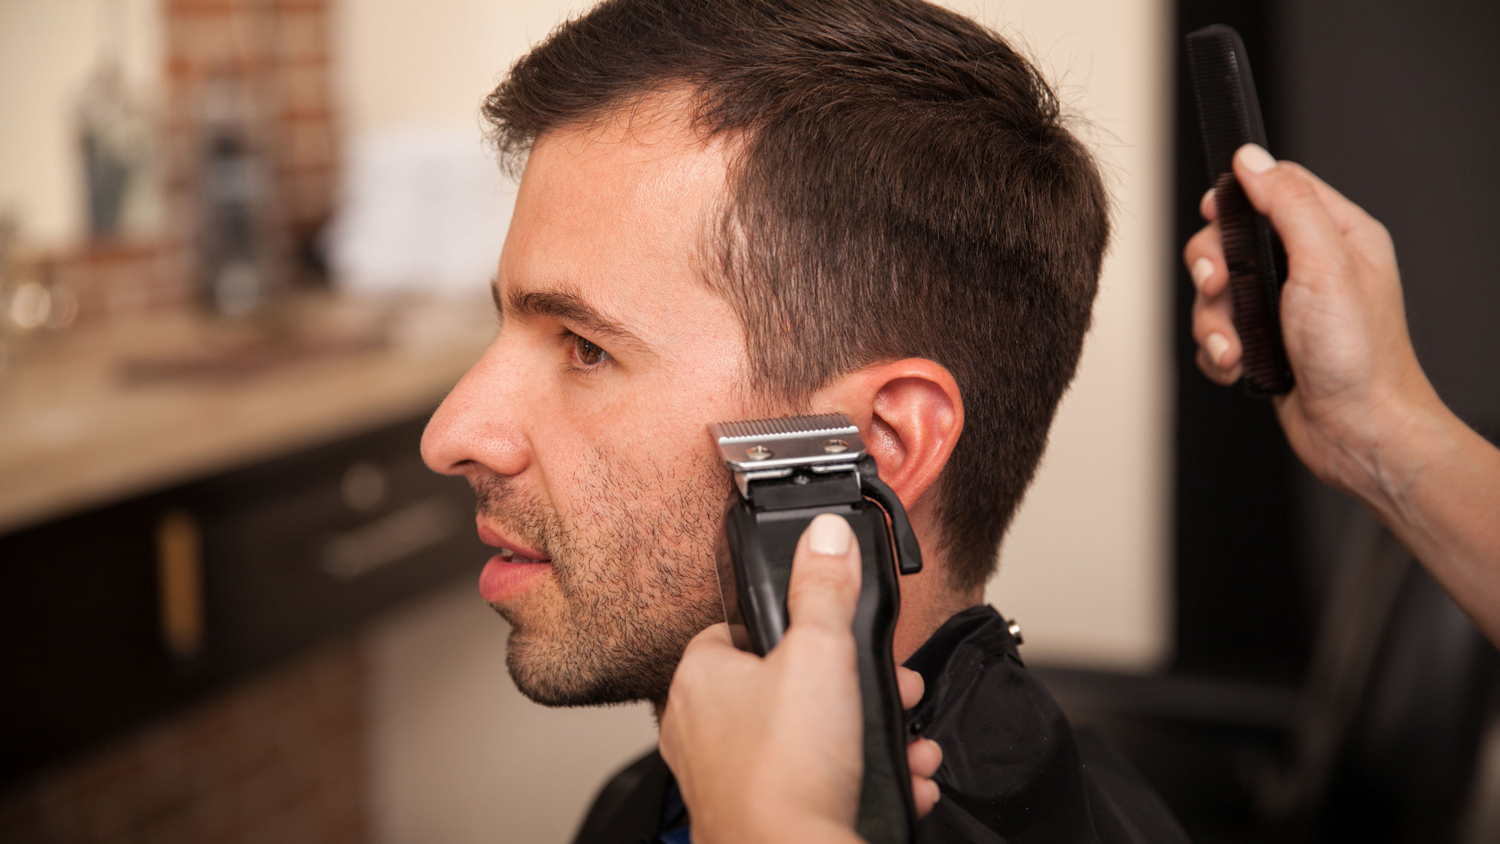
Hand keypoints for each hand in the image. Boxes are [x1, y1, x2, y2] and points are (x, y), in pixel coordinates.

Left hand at [659, 514, 942, 843]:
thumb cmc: (786, 769)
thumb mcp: (821, 653)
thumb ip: (824, 589)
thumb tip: (825, 535)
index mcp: (698, 680)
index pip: (739, 628)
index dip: (795, 626)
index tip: (835, 632)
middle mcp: (702, 732)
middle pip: (786, 686)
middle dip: (853, 686)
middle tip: (890, 684)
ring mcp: (730, 781)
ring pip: (809, 738)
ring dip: (869, 733)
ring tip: (907, 732)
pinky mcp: (761, 818)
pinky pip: (817, 784)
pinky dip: (863, 778)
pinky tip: (902, 778)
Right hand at [1185, 143, 1438, 497]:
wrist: (1358, 431)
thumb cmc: (1359, 356)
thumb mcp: (1325, 264)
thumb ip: (1287, 204)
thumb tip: (1252, 160)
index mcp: (1338, 235)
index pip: (1277, 188)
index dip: (1236, 196)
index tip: (1213, 212)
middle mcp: (1309, 268)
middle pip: (1231, 240)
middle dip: (1213, 267)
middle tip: (1218, 287)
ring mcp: (1283, 308)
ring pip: (1216, 292)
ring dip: (1213, 321)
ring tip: (1233, 345)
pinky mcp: (1263, 344)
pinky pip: (1216, 333)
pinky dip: (1217, 351)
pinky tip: (1235, 364)